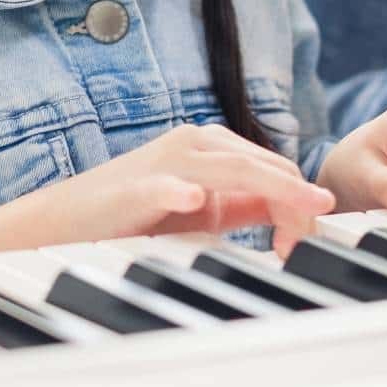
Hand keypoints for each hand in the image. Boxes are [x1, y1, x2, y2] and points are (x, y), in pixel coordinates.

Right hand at [0, 124, 335, 256]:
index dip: (303, 202)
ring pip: (232, 168)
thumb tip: (294, 206)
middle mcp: (195, 143)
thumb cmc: (135, 216)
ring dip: (273, 191)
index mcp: (213, 147)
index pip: (276, 168)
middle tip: (318, 240)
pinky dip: (182, 191)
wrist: (67, 224)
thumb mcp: (203, 208)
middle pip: (265, 167)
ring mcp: (166, 161)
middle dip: (299, 202)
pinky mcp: (136, 186)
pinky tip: (197, 198)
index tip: (315, 242)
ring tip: (304, 210)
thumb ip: (244, 203)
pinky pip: (165, 185)